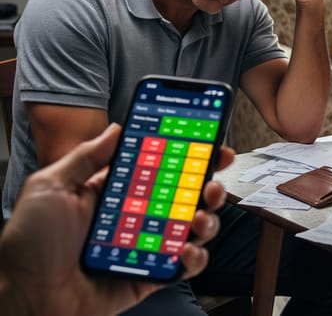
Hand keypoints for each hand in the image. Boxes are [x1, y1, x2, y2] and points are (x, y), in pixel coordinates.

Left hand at [0, 124, 234, 315]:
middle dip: (208, 185)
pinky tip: (186, 249)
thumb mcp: (51, 186)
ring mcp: (146, 246)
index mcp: (115, 193)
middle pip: (185, 196)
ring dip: (207, 219)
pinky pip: (185, 265)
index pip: (159, 169)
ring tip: (199, 218)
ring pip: (192, 228)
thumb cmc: (29, 244)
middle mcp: (135, 218)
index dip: (186, 156)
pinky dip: (195, 257)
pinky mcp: (151, 275)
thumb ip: (85, 155)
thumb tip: (117, 129)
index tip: (208, 145)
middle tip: (211, 183)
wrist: (25, 296)